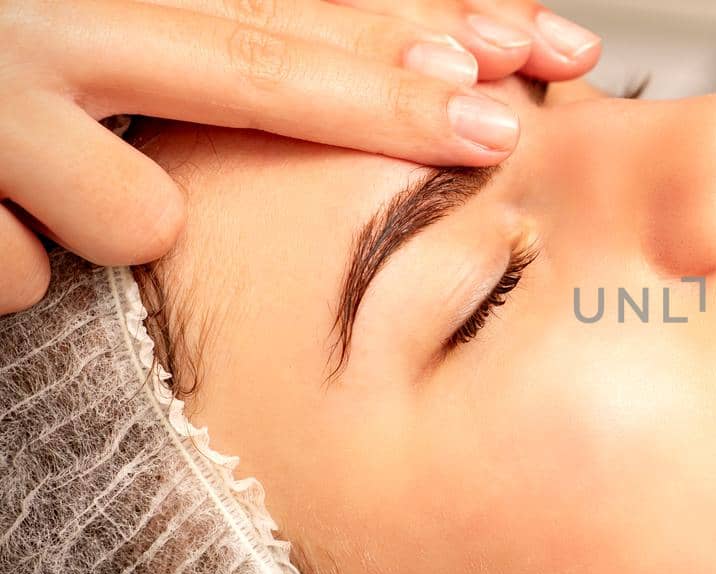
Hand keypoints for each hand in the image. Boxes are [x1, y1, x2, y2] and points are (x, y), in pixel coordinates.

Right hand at [0, 0, 600, 313]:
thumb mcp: (93, 30)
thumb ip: (212, 37)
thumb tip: (399, 58)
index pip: (288, 0)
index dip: (417, 19)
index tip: (531, 47)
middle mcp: (51, 22)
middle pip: (252, 64)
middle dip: (390, 103)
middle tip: (500, 126)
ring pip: (136, 213)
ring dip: (106, 217)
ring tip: (30, 181)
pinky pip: (18, 271)